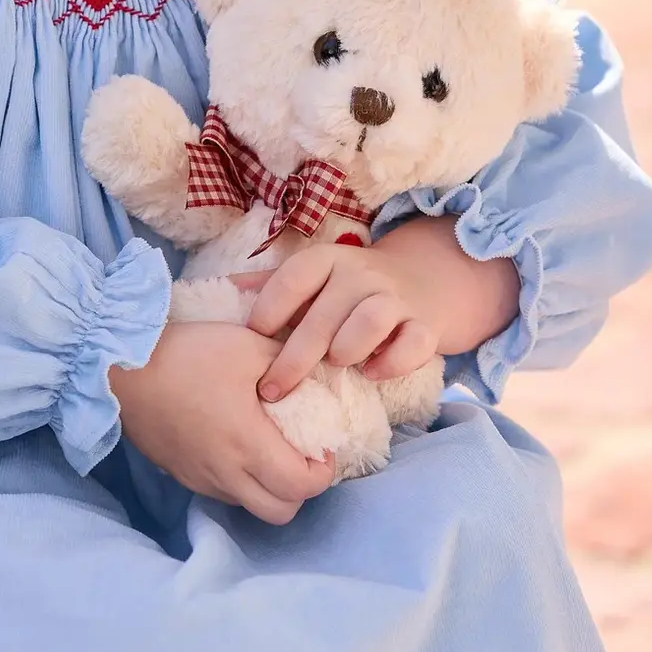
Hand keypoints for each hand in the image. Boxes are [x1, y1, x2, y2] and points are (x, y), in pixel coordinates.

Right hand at [113, 322, 335, 523]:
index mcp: (247, 444)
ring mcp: (200, 478)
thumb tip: (316, 373)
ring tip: (269, 450)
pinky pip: (223, 493)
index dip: (323, 473)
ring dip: (269, 488)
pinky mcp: (181, 474)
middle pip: (279, 513)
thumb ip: (289, 362)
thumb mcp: (248, 345)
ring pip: (250, 506)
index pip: (300, 487)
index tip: (322, 446)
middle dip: (299, 491)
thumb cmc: (187, 354)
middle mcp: (225, 473)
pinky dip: (240, 481)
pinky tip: (236, 446)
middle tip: (301, 456)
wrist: (119, 366)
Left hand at [241, 217, 520, 404]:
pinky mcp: (426, 326)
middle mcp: (361, 274)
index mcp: (327, 261)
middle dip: (293, 357)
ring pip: (370, 320)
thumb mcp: (316, 277)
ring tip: (334, 366)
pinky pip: (412, 344)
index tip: (250, 341)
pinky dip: (391, 362)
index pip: (293, 277)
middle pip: (324, 314)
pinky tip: (372, 373)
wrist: (429, 279)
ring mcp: (396, 299)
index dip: (268, 308)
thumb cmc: (354, 288)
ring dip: (346, 349)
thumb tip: (223, 293)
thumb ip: (273, 286)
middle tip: (271, 391)